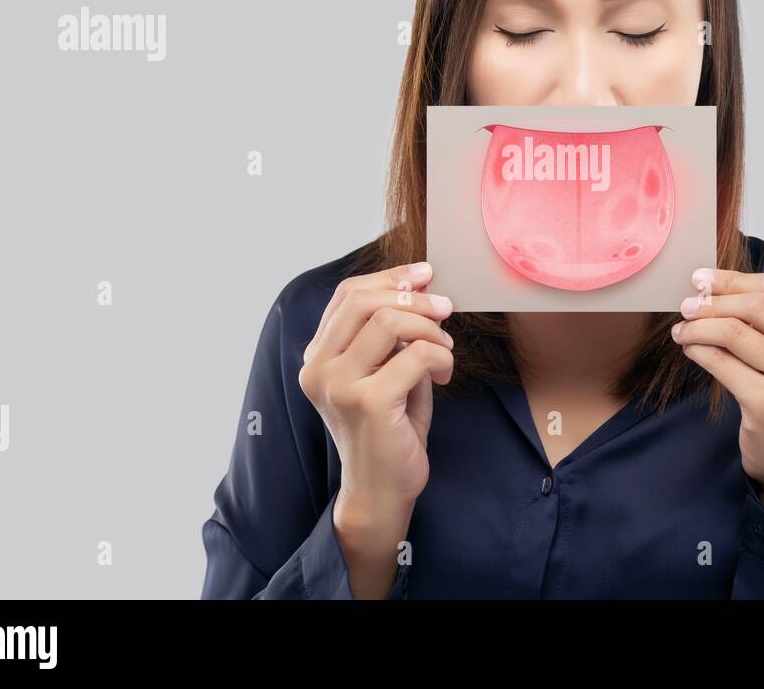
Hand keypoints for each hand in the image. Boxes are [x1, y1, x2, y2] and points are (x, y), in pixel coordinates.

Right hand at [298, 260, 453, 511]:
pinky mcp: (368, 402)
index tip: (425, 274)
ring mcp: (339, 385)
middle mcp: (318, 368)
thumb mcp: (384, 370)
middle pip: (364, 300)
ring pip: (389, 321)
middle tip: (446, 308)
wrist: (382, 490)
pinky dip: (440, 357)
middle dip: (414, 297)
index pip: (347, 295)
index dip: (389, 277)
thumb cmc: (389, 427)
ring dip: (430, 329)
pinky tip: (443, 374)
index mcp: (317, 356)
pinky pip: (415, 354)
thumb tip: (420, 285)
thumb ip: (390, 333)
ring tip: (444, 350)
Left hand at [671, 267, 763, 532]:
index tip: (700, 278)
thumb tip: (711, 284)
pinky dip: (699, 351)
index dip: (732, 279)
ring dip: (699, 327)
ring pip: (735, 333)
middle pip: (756, 306)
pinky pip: (723, 364)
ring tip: (682, 330)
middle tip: (686, 305)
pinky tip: (689, 349)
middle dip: (714, 301)